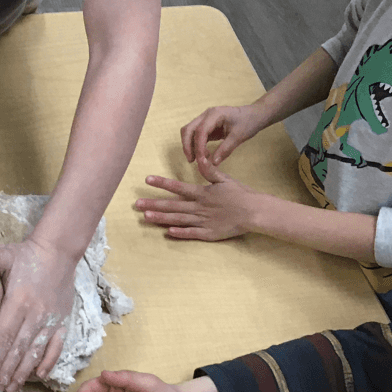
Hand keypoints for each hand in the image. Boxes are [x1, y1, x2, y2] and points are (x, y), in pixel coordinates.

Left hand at [0, 239, 75, 391]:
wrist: (58, 252)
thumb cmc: (27, 256)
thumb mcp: (4, 254)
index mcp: (19, 301)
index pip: (5, 334)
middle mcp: (36, 315)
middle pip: (19, 349)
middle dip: (6, 372)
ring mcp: (51, 320)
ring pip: (36, 352)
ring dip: (23, 373)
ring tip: (11, 389)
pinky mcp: (63, 322)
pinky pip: (56, 347)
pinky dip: (48, 363)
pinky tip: (39, 377)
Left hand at [137, 159, 260, 240]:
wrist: (255, 212)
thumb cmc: (240, 194)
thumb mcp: (224, 179)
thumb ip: (209, 171)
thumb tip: (199, 157)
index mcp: (202, 193)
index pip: (178, 187)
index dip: (162, 183)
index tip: (147, 179)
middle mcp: (199, 207)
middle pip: (173, 206)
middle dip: (154, 204)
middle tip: (136, 204)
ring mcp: (203, 221)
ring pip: (178, 220)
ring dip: (161, 218)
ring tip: (146, 217)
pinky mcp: (209, 233)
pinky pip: (192, 234)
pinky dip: (180, 233)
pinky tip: (167, 233)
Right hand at [180, 104, 266, 164]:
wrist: (255, 114)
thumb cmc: (249, 122)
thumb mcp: (239, 137)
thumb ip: (225, 149)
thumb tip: (212, 163)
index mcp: (214, 114)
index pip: (200, 131)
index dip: (198, 147)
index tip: (200, 160)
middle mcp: (206, 115)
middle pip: (188, 129)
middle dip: (187, 146)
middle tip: (192, 161)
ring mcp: (205, 119)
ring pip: (189, 132)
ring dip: (189, 146)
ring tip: (198, 159)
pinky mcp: (207, 125)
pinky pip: (195, 135)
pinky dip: (195, 145)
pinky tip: (203, 155)